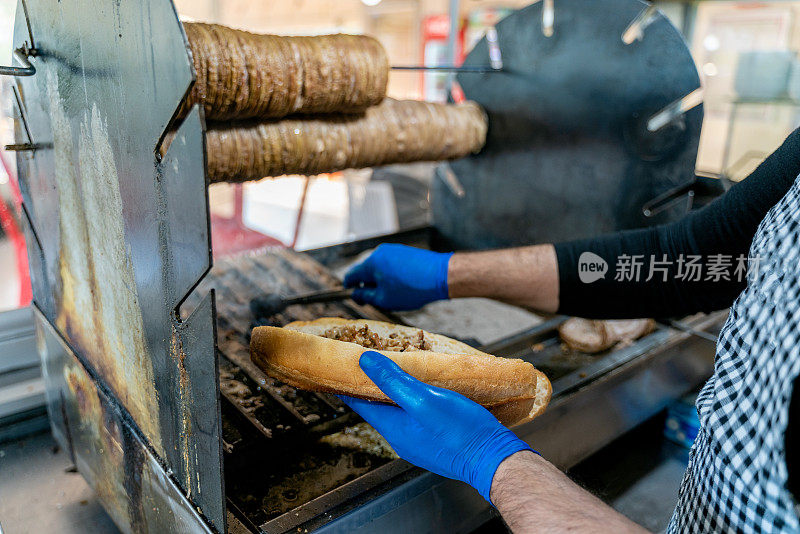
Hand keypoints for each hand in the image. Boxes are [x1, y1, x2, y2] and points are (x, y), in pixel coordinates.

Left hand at [340, 351, 532, 501]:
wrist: (492, 458)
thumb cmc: (460, 430)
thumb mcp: (424, 399)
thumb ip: (393, 381)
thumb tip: (365, 362)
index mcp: (394, 428)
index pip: (360, 404)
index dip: (349, 385)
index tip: (340, 370)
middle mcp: (402, 439)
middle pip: (378, 409)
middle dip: (372, 387)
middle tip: (369, 365)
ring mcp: (419, 443)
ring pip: (398, 414)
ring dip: (393, 395)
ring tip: (395, 374)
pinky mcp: (436, 442)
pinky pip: (415, 419)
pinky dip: (412, 403)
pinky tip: (424, 393)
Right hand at [343, 244, 452, 310]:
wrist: (440, 275)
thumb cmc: (412, 289)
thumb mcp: (384, 299)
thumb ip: (365, 296)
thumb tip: (356, 294)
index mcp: (371, 263)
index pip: (351, 274)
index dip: (350, 287)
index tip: (354, 296)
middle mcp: (379, 252)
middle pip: (365, 270)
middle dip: (367, 285)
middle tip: (375, 300)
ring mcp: (393, 250)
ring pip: (379, 268)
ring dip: (380, 280)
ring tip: (392, 294)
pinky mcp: (404, 251)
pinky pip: (390, 264)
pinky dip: (391, 275)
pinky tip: (402, 286)